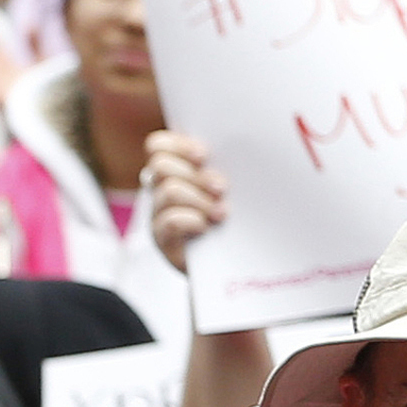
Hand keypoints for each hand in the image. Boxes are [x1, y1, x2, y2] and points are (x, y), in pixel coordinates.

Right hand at [144, 130, 226, 272]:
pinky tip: (207, 228)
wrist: (239, 262)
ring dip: (199, 199)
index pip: (159, 146)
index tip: (205, 155)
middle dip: (195, 174)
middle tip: (222, 188)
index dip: (177, 145)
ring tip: (222, 213)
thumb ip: (230, 167)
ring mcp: (160, 214)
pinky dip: (192, 221)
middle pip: (161, 166)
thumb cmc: (240, 219)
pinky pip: (170, 222)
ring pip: (168, 191)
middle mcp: (162, 189)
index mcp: (178, 170)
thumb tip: (248, 148)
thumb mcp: (236, 188)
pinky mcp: (164, 239)